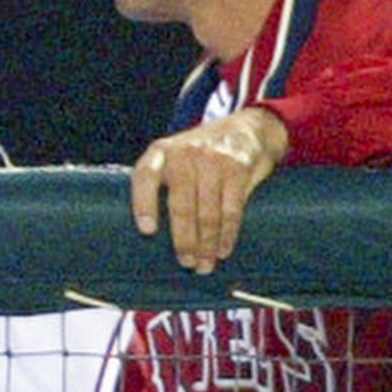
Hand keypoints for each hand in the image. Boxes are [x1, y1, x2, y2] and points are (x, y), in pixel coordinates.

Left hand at [131, 103, 289, 273]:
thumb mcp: (177, 155)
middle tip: (187, 263)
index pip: (144, 176)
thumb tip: (151, 231)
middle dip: (184, 240)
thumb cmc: (203, 152)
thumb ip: (165, 181)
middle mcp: (184, 154)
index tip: (147, 231)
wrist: (247, 127)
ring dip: (207, 244)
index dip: (143, 203)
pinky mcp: (238, 168)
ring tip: (206, 264)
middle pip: (180, 205)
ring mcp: (212, 159)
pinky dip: (227, 234)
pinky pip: (231, 209)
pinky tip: (223, 249)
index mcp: (161, 152)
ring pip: (207, 212)